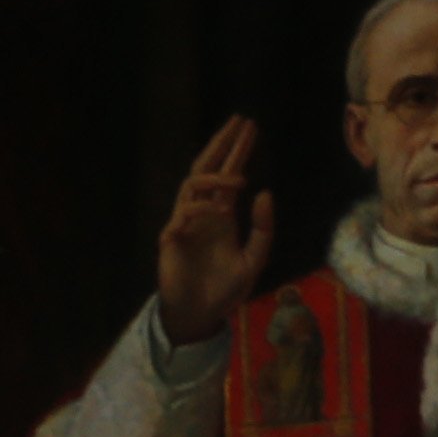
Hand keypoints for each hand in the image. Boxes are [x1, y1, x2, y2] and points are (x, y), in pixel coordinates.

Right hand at [157, 115, 277, 345]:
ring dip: (215, 179)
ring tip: (240, 177)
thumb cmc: (225, 287)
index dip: (238, 150)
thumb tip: (266, 193)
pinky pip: (182, 216)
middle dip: (223, 145)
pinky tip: (220, 210)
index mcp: (221, 214)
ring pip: (192, 187)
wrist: (202, 314)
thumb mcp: (255, 259)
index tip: (250, 127)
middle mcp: (202, 213)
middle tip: (239, 123)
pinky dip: (201, 210)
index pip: (229, 173)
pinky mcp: (171, 240)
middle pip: (207, 168)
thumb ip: (263, 229)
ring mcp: (184, 223)